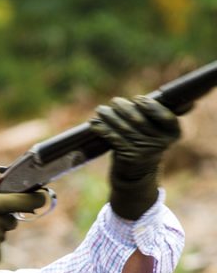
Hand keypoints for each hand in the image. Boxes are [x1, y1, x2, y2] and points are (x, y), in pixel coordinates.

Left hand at [91, 94, 179, 220]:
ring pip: (124, 128)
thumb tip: (177, 101)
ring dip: (110, 117)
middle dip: (124, 108)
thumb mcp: (157, 131)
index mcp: (173, 133)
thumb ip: (158, 115)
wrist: (137, 174)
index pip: (164, 115)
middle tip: (114, 102)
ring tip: (100, 110)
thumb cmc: (146, 143)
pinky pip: (114, 139)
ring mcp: (145, 150)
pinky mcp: (130, 157)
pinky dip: (103, 129)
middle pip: (140, 119)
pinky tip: (94, 123)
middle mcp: (161, 142)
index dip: (150, 106)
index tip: (138, 99)